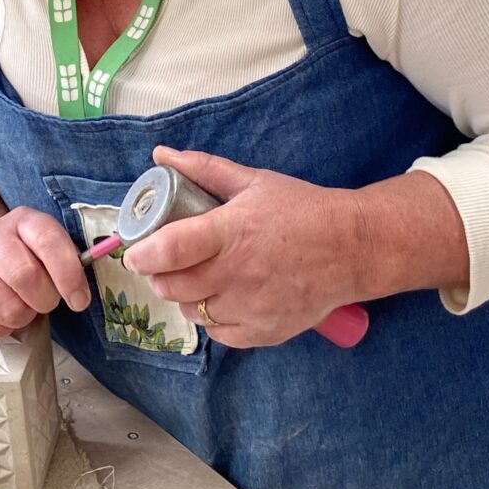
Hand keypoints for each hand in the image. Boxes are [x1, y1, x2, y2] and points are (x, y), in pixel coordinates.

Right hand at [0, 200, 90, 339]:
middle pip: (24, 276)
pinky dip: (2, 330)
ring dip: (23, 316)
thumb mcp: (50, 249)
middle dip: (44, 299)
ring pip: (6, 308)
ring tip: (23, 306)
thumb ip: (69, 264)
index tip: (79, 301)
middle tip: (45, 301)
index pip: (48, 242)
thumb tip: (81, 295)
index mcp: (25, 221)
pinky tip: (2, 315)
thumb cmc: (28, 257)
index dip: (68, 274)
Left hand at [121, 147, 365, 347]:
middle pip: (173, 286)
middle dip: (158, 276)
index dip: (143, 254)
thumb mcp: (253, 181)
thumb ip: (204, 169)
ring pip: (192, 311)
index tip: (136, 252)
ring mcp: (250, 307)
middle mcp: (236, 273)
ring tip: (197, 278)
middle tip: (162, 264)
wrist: (352, 248)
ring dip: (185, 297)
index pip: (170, 250)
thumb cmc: (301, 210)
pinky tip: (223, 298)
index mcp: (231, 232)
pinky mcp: (263, 332)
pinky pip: (218, 333)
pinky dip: (212, 318)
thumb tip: (161, 154)